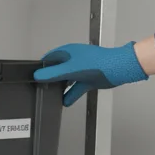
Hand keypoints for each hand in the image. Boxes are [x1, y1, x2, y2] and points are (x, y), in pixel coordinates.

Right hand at [34, 42, 148, 106]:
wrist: (119, 69)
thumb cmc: (99, 63)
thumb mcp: (70, 69)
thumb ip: (53, 74)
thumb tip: (37, 75)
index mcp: (68, 52)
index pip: (50, 58)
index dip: (42, 67)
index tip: (35, 75)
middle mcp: (74, 60)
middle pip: (57, 69)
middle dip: (50, 78)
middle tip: (41, 87)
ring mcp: (82, 70)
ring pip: (67, 79)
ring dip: (60, 88)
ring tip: (51, 96)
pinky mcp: (89, 79)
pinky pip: (76, 88)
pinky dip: (71, 95)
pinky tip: (65, 101)